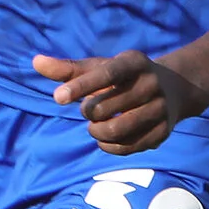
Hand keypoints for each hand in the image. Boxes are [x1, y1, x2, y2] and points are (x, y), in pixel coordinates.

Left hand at [33, 51, 204, 155]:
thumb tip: (35, 61)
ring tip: (95, 126)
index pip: (106, 73)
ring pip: (115, 130)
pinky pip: (127, 147)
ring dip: (96, 131)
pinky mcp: (163, 132)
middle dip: (88, 112)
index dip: (80, 86)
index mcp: (134, 62)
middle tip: (89, 110)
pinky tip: (105, 139)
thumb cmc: (123, 78)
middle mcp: (151, 83)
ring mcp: (160, 108)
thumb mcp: (99, 68)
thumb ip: (67, 68)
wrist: (173, 89)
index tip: (57, 98)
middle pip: (104, 107)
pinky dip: (108, 146)